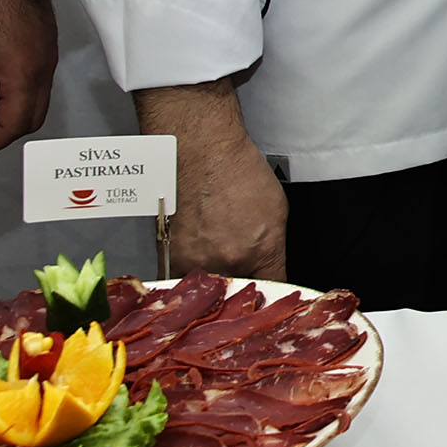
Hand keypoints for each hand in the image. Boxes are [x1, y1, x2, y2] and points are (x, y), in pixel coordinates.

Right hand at [135, 82, 286, 280]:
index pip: (273, 287)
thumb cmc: (239, 172)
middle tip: (241, 275)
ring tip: (216, 262)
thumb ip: (274, 247)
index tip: (272, 293)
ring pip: (208, 289)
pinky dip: (190, 274)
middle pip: (236, 294)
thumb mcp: (277, 211)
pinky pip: (182, 280)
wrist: (201, 152)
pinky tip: (196, 259)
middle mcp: (228, 262)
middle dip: (241, 289)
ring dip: (214, 282)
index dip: (273, 293)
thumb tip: (270, 268)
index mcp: (261, 251)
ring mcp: (196, 262)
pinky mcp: (169, 258)